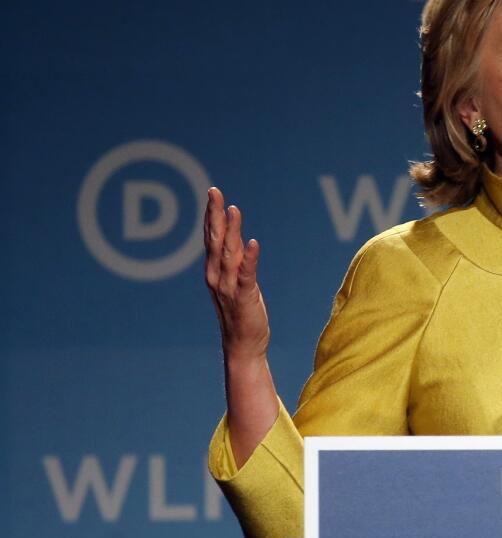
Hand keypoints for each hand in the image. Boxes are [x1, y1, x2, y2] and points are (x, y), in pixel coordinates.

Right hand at [204, 187, 269, 364]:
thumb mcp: (236, 282)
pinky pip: (247, 275)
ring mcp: (228, 287)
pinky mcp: (244, 297)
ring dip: (232, 231)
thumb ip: (235, 261)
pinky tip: (253, 242)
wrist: (243, 345)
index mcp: (214, 271)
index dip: (212, 215)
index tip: (213, 193)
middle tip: (214, 192)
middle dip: (215, 215)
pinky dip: (250, 258)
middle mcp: (216, 276)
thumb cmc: (241, 313)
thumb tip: (237, 238)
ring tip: (234, 209)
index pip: (211, 237)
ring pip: (229, 253)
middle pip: (215, 240)